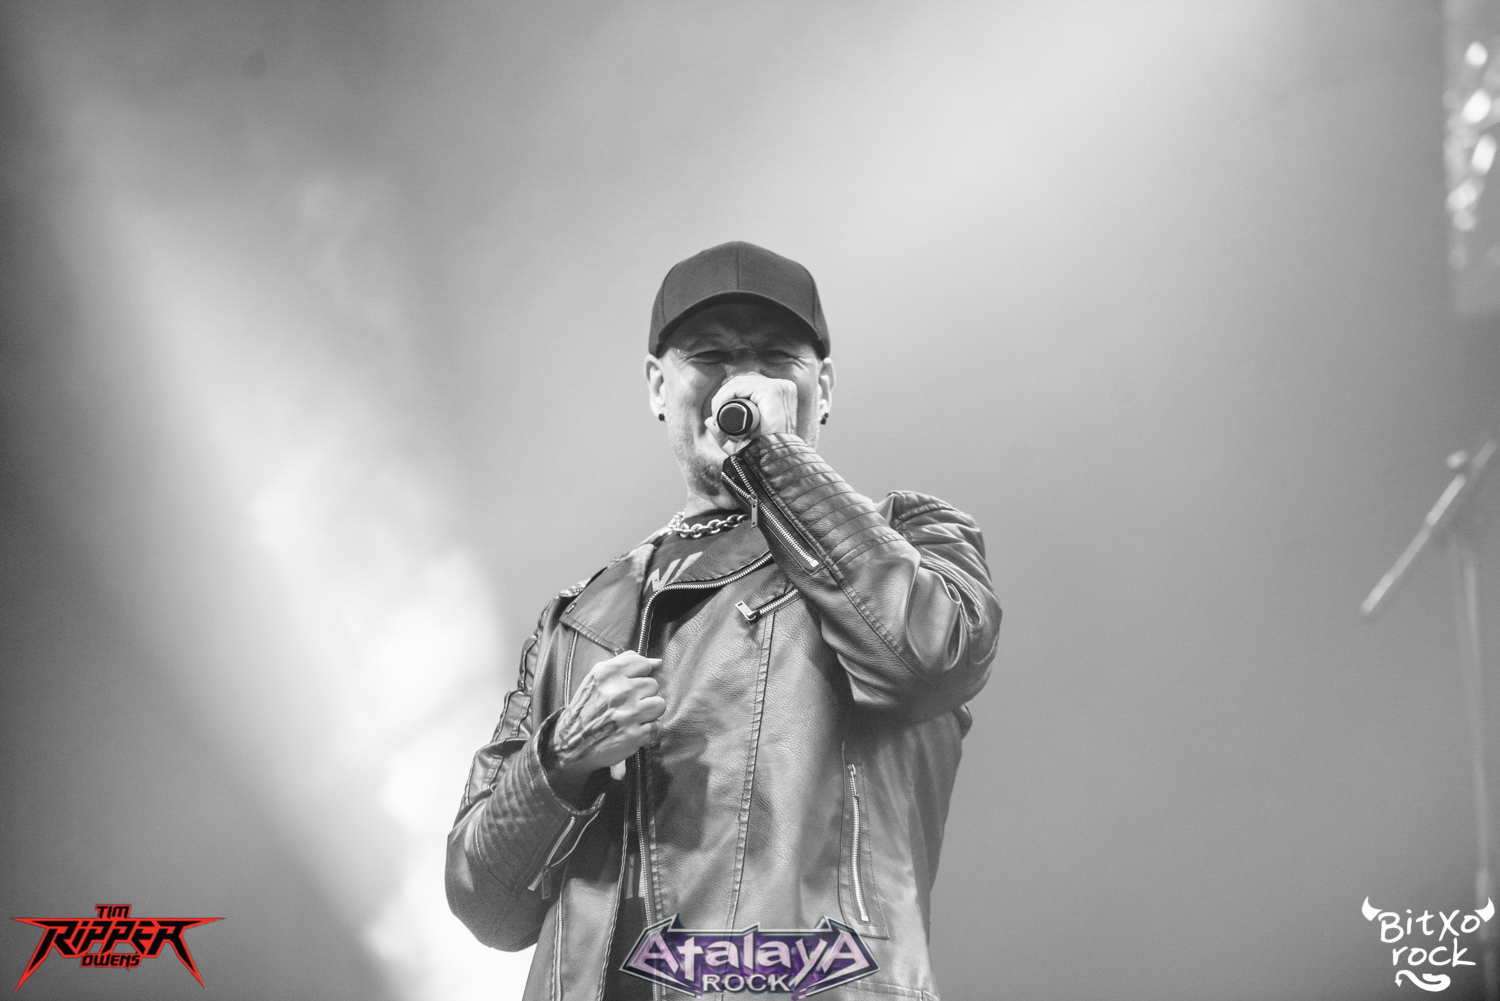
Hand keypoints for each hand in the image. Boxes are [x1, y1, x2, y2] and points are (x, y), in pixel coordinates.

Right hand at [545, 651, 664, 800]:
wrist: (571, 742)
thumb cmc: (586, 708)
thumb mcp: (596, 678)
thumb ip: (626, 663)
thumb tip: (657, 662)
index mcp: (608, 674)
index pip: (643, 664)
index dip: (640, 675)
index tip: (631, 684)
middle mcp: (620, 692)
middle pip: (653, 685)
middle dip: (643, 695)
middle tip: (628, 704)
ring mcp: (629, 714)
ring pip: (659, 704)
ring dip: (650, 712)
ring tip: (635, 716)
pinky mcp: (635, 735)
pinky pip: (657, 726)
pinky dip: (650, 730)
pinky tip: (636, 729)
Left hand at [705, 372, 798, 454]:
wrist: (772, 461)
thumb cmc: (761, 453)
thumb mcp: (740, 442)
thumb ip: (723, 435)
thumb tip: (708, 421)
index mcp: (781, 395)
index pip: (750, 384)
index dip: (729, 394)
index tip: (716, 414)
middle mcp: (783, 387)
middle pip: (744, 380)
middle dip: (723, 394)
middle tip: (714, 415)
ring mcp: (779, 387)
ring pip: (740, 381)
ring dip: (722, 395)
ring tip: (715, 414)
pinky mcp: (772, 390)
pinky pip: (741, 386)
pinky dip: (725, 395)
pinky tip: (718, 408)